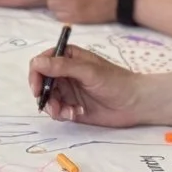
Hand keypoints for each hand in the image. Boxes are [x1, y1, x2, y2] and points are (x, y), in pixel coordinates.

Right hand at [30, 46, 164, 126]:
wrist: (135, 103)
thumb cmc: (115, 81)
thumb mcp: (88, 71)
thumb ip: (62, 66)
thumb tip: (37, 63)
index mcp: (68, 57)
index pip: (41, 62)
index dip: (36, 74)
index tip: (37, 88)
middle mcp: (65, 73)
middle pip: (41, 82)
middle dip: (43, 95)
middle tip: (51, 106)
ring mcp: (68, 90)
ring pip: (47, 98)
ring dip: (53, 107)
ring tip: (67, 112)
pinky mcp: (72, 106)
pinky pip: (57, 110)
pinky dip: (62, 113)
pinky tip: (76, 113)